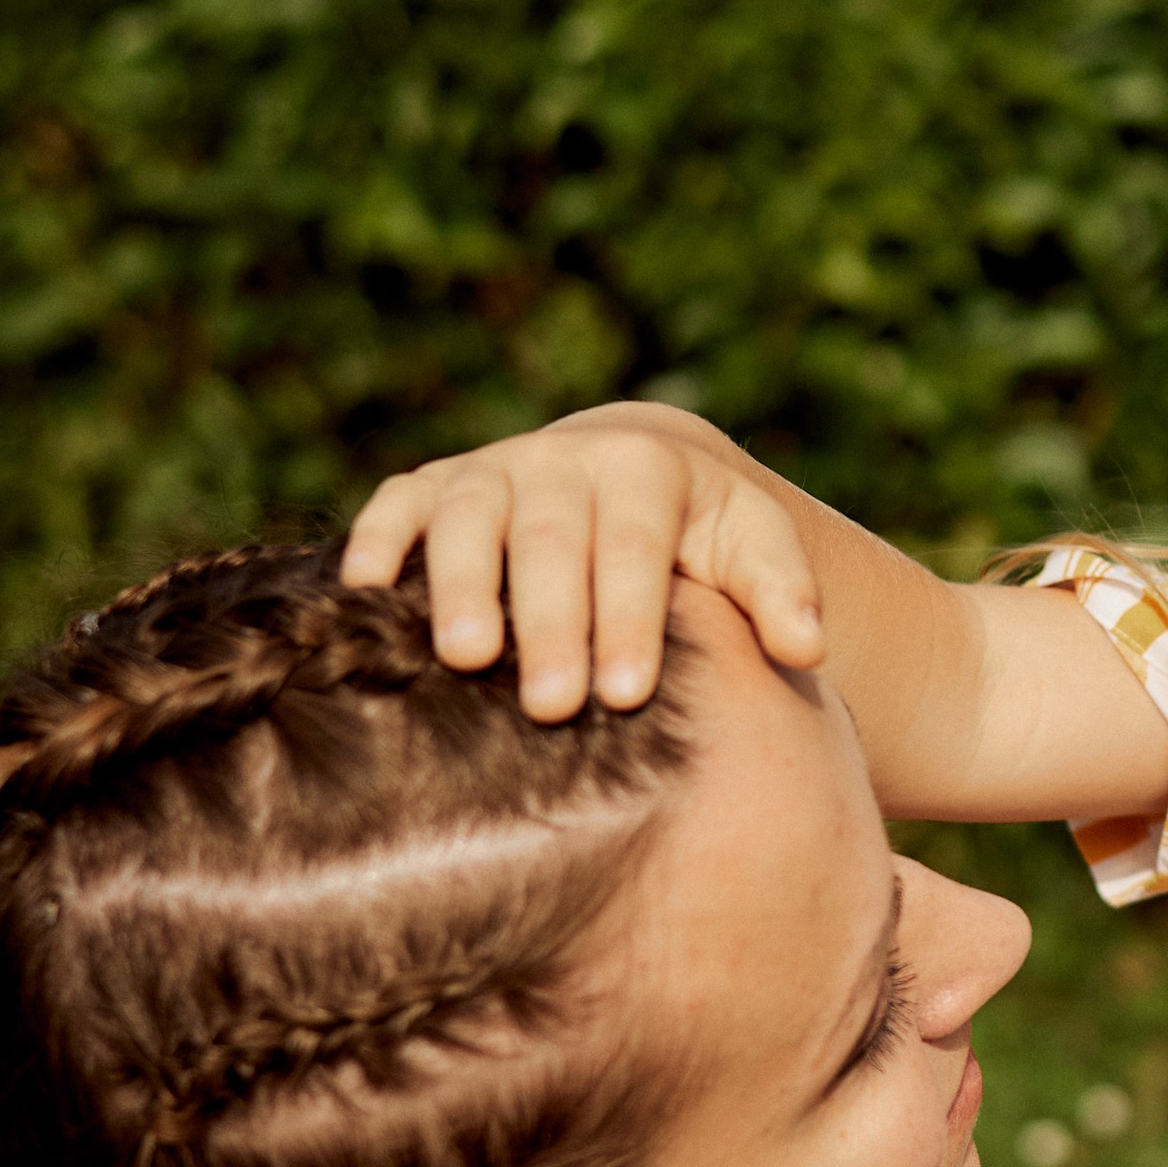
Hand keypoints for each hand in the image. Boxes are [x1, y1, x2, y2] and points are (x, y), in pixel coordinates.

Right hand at [340, 406, 824, 718]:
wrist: (630, 477)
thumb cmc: (698, 538)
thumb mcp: (751, 549)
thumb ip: (781, 593)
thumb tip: (805, 648)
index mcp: (647, 472)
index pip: (637, 549)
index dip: (630, 619)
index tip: (626, 695)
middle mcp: (564, 460)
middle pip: (553, 540)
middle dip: (552, 623)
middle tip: (552, 705)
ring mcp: (494, 469)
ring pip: (470, 518)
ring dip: (461, 586)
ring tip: (464, 657)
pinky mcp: (435, 485)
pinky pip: (399, 502)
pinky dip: (378, 538)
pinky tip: (362, 588)